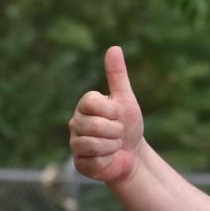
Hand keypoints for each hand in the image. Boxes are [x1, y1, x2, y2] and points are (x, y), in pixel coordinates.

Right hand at [69, 46, 144, 183]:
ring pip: (95, 143)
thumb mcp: (126, 100)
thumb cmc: (128, 126)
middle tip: (118, 133)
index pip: (92, 101)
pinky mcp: (80, 163)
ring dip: (113, 146)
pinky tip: (109, 158)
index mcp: (85, 105)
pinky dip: (109, 160)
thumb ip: (118, 76)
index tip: (118, 116)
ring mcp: (75, 143)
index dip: (112, 111)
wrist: (133, 155)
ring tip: (114, 145)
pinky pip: (95, 161)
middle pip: (96, 125)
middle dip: (116, 131)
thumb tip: (114, 47)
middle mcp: (76, 122)